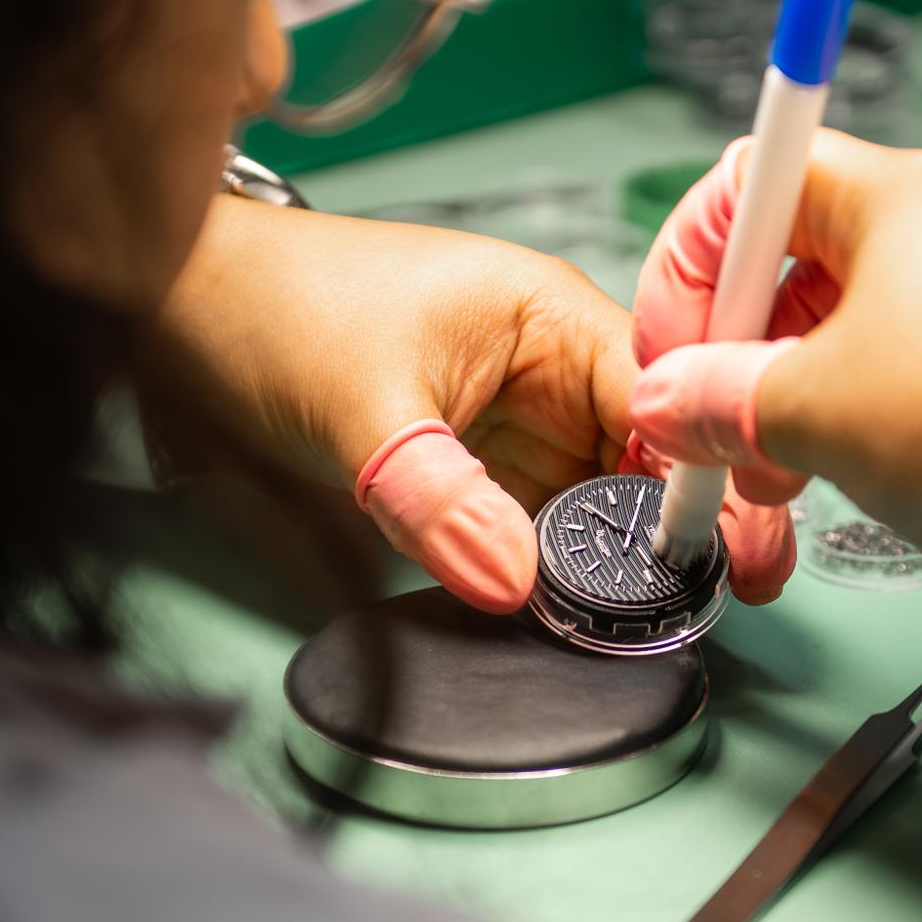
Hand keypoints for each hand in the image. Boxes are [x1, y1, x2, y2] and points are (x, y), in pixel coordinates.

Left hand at [141, 195, 791, 610]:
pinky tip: (583, 603)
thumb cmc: (274, 310)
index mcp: (547, 314)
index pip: (662, 396)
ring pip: (603, 492)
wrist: (185, 306)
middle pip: (648, 452)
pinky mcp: (482, 457)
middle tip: (716, 600)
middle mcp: (549, 361)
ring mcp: (518, 413)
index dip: (707, 473)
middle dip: (681, 524)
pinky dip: (567, 559)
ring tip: (656, 616)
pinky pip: (548, 514)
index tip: (736, 549)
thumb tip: (515, 582)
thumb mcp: (360, 408)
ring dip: (626, 551)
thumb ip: (438, 499)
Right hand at [629, 132, 921, 551]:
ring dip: (828, 392)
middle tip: (738, 438)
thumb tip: (674, 401)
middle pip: (818, 258)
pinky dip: (911, 407)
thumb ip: (723, 401)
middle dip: (757, 353)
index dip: (695, 261)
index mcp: (897, 190)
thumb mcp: (812, 409)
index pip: (757, 177)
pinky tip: (912, 472)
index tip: (680, 347)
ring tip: (819, 475)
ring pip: (889, 316)